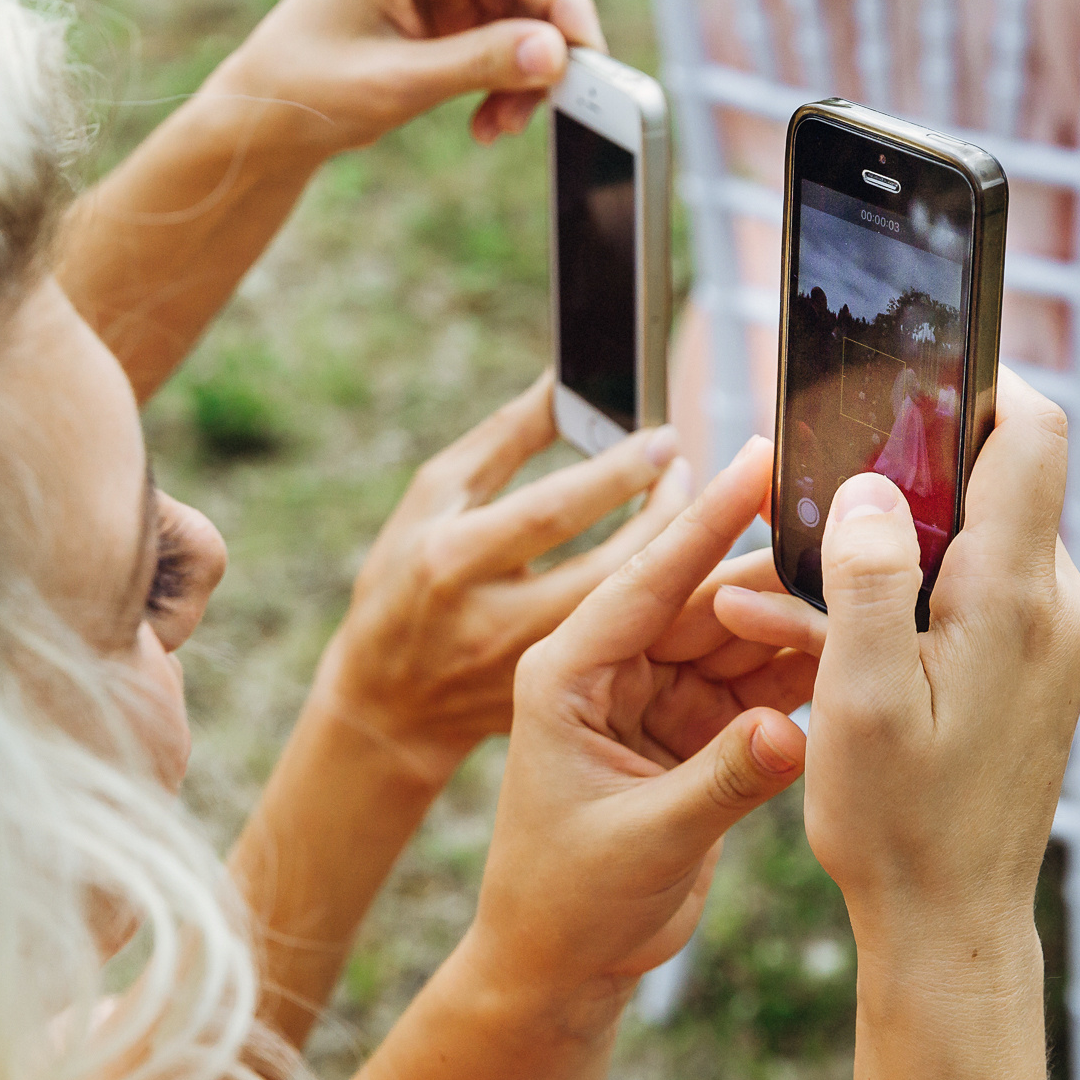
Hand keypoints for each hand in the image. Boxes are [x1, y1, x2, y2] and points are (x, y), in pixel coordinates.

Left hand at [204, 0, 603, 157]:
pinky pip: (504, 17)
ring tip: (499, 125)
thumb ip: (481, 65)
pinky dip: (506, 65)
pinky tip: (487, 112)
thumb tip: (557, 54)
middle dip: (546, 40)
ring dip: (527, 63)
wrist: (265, 109)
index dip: (565, 6)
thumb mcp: (399, 85)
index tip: (590, 62)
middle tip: (542, 107)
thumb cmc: (309, 90)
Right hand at [318, 375, 689, 788]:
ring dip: (675, 560)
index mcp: (452, 559)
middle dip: (667, 516)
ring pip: (627, 614)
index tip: (664, 438)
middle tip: (691, 473)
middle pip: (607, 568)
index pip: (552, 511)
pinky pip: (626, 649)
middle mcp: (492, 620)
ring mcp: (527, 670)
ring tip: (691, 512)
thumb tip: (571, 379)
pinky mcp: (554, 700)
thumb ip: (506, 438)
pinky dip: (662, 607)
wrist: (388, 698)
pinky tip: (683, 570)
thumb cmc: (406, 576)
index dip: (617, 473)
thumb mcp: (434, 498)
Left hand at [464, 437, 817, 1002]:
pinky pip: (753, 686)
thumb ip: (720, 783)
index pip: (643, 581)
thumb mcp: (643, 841)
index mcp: (565, 674)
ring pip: (736, 639)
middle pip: (702, 601)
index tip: (757, 462)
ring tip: (872, 596)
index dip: (703, 521)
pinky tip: (854, 659)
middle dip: (773, 577)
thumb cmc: (567, 903)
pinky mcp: (691, 730)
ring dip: (795, 628)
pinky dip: (798, 679)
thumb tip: (792, 730)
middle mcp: (608, 671)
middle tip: (856, 535)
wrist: (561, 964)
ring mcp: (653, 697)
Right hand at [714, 369, 1079, 955]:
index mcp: (1016, 597)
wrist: (951, 923)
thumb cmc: (900, 820)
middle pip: (984, 486)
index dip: (976, 385)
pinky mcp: (1029, 667)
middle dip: (886, 489)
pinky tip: (811, 633)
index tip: (906, 375)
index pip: (1032, 435)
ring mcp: (1046, 638)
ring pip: (961, 545)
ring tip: (769, 592)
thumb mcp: (860, 695)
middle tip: (793, 514)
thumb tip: (866, 486)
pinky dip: (895, 601)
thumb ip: (867, 577)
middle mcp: (1052, 605)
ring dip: (874, 555)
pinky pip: (962, 597)